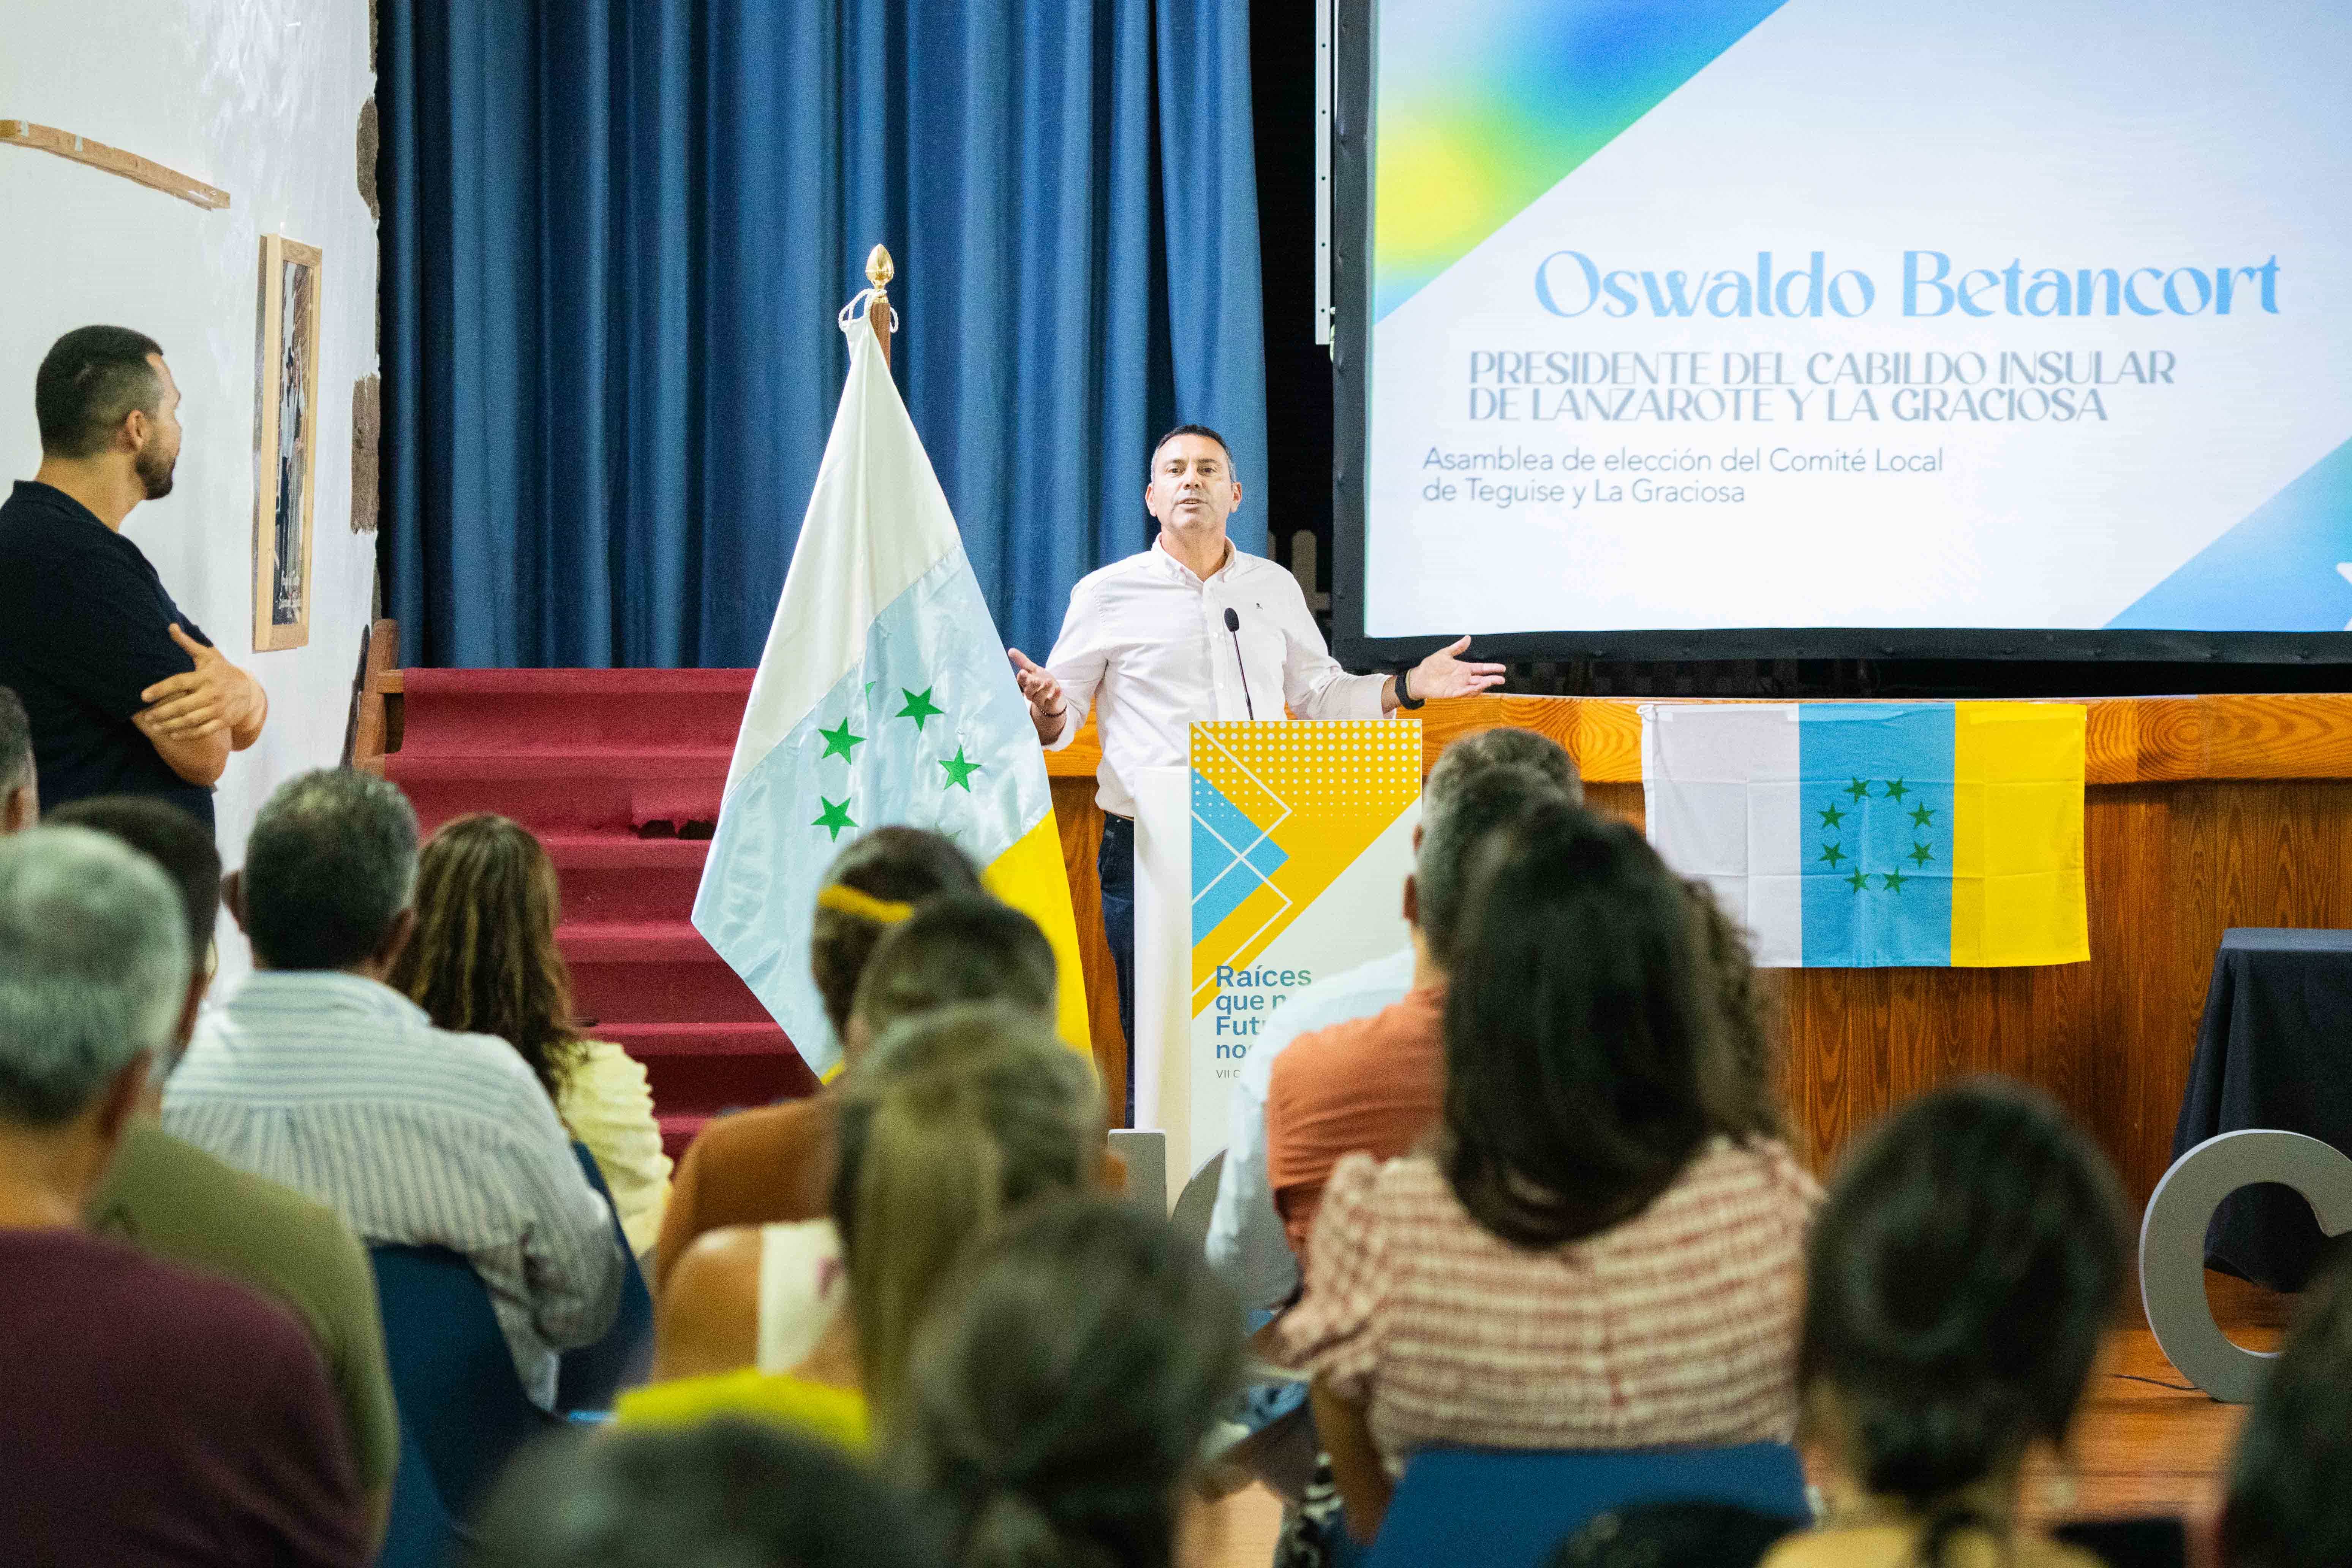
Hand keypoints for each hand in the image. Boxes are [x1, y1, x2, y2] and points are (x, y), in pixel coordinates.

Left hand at [136, 624, 261, 741]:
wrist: (249, 690)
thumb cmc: (222, 671)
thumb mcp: (208, 656)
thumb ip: (187, 644)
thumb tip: (170, 626)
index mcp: (205, 676)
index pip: (178, 683)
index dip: (160, 689)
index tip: (143, 696)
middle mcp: (211, 693)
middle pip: (182, 705)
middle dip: (162, 713)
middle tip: (147, 717)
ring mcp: (218, 709)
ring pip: (191, 720)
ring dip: (171, 725)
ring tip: (155, 727)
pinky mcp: (223, 721)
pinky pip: (203, 730)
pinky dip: (187, 734)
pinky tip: (173, 734)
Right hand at [1007, 649, 1067, 738]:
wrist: (1054, 698)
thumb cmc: (1041, 683)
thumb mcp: (1033, 670)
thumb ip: (1022, 661)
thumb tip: (1010, 650)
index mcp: (1026, 684)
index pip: (1022, 681)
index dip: (1022, 677)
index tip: (1023, 672)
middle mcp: (1032, 693)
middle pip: (1029, 690)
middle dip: (1032, 685)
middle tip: (1035, 679)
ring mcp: (1041, 700)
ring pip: (1040, 696)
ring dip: (1044, 689)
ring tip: (1048, 681)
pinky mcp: (1051, 705)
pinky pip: (1052, 702)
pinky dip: (1055, 695)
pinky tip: (1058, 689)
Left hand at [1408, 636, 1506, 699]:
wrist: (1419, 677)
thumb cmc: (1431, 666)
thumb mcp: (1445, 653)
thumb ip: (1457, 647)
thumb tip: (1467, 637)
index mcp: (1464, 668)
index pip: (1481, 669)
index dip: (1492, 668)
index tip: (1502, 668)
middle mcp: (1464, 678)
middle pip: (1481, 680)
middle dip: (1492, 680)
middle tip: (1501, 679)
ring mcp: (1459, 686)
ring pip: (1474, 688)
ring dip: (1482, 686)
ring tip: (1488, 682)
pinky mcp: (1452, 693)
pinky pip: (1462, 693)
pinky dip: (1468, 691)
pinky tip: (1473, 688)